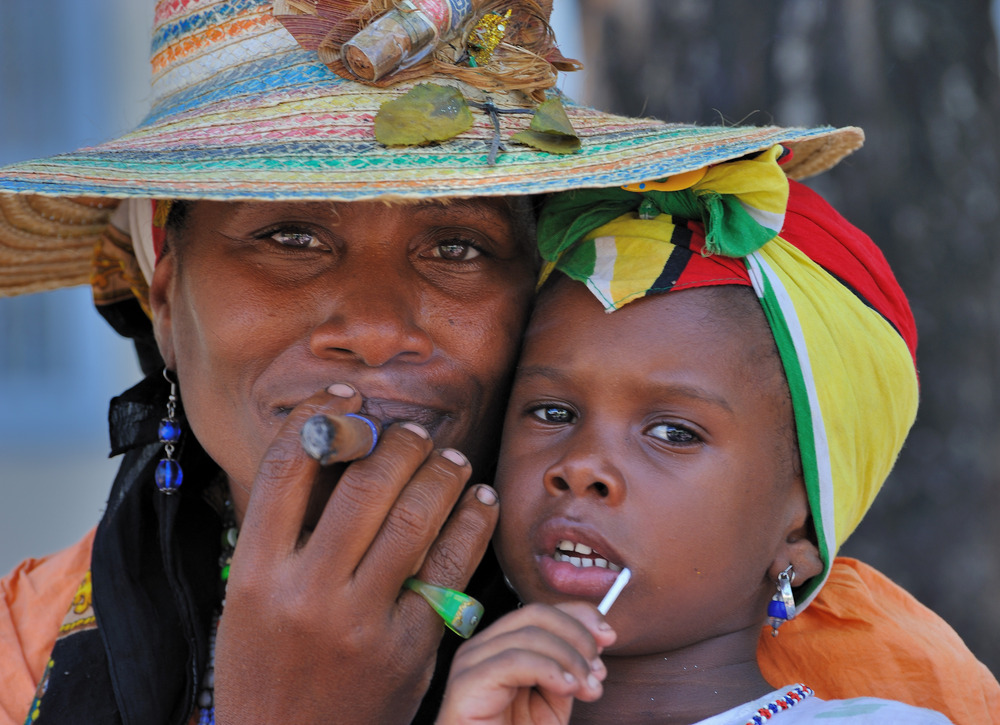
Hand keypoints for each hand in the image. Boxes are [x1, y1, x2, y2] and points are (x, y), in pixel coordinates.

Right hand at [213, 385, 499, 723]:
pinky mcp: (410, 648)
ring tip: (450, 456)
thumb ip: (280, 534)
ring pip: (415, 517)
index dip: (323, 418)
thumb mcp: (248, 601)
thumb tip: (328, 454)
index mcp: (256, 575)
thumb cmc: (265, 670)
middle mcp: (307, 594)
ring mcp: (363, 622)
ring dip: (441, 472)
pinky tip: (480, 499)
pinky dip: (472, 522)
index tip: (349, 397)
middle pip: (363, 484)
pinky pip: (451, 567)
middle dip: (396, 442)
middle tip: (412, 430)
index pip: (288, 468)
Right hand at [435, 602, 616, 724]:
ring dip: (569, 658)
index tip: (608, 636)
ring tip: (587, 687)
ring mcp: (471, 662)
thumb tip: (598, 638)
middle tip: (598, 669)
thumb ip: (570, 668)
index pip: (540, 611)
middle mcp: (483, 648)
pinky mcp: (467, 683)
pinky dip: (548, 669)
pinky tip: (567, 687)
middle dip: (577, 635)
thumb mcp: (555, 700)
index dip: (578, 615)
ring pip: (528, 634)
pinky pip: (513, 661)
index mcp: (501, 646)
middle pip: (535, 614)